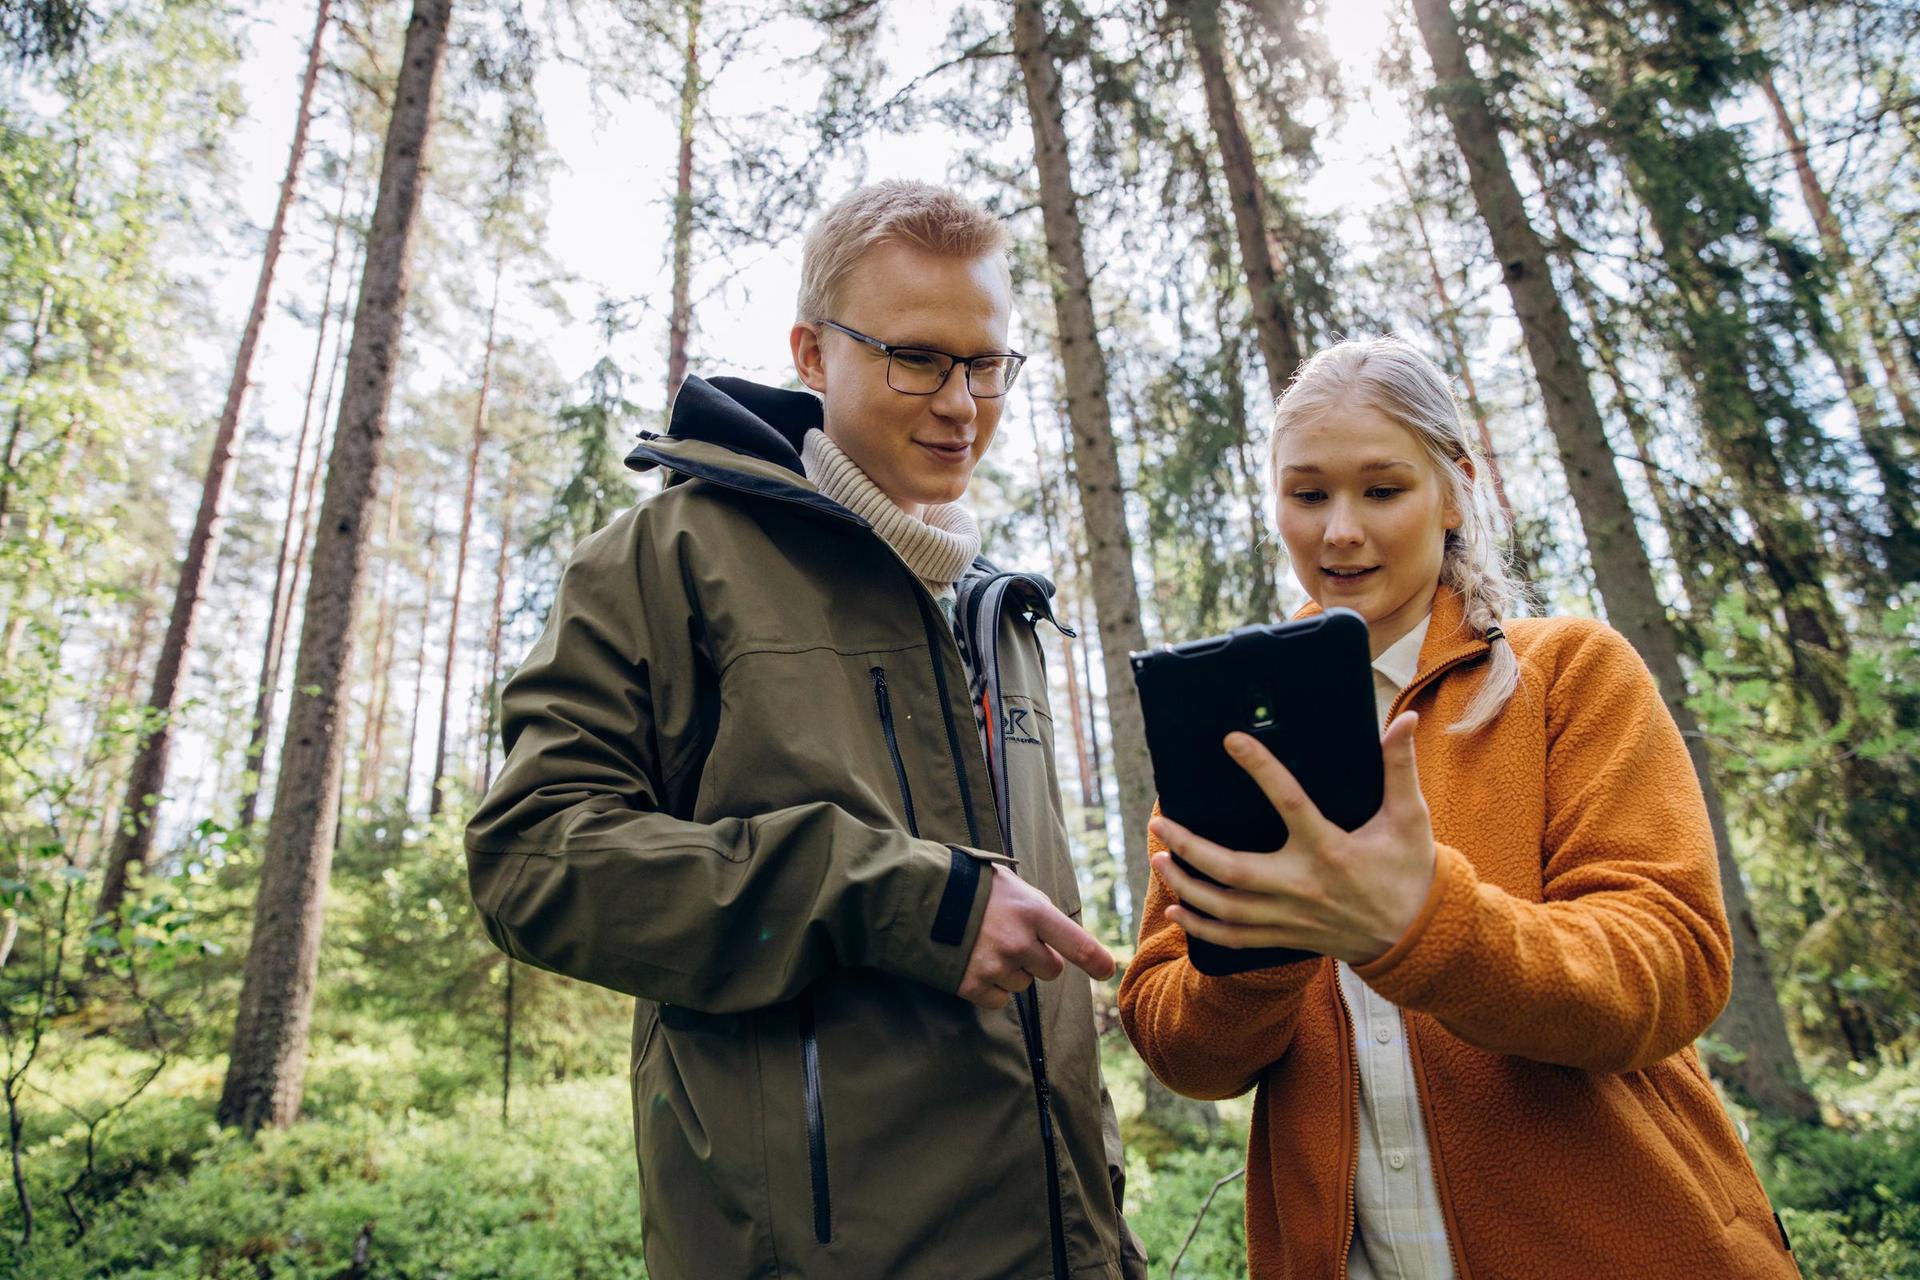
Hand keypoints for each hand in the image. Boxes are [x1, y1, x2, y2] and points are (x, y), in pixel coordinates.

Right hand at [957, 867, 1115, 1008]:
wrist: (915, 897)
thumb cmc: (968, 885)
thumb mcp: (1010, 886)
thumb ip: (1037, 910)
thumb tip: (1059, 937)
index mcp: (1033, 911)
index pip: (1077, 944)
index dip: (1096, 960)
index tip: (1106, 970)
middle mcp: (1018, 942)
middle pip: (1051, 970)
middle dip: (1039, 960)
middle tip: (1013, 941)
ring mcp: (994, 966)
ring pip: (1022, 985)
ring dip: (1010, 972)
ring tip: (984, 946)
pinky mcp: (971, 985)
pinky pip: (998, 1000)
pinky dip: (990, 988)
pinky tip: (973, 964)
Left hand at [1148, 711, 1437, 966]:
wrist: (1418, 939)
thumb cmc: (1410, 873)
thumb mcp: (1411, 819)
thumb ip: (1400, 769)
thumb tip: (1405, 721)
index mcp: (1331, 850)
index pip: (1290, 802)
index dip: (1261, 768)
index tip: (1233, 741)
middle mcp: (1303, 886)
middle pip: (1233, 869)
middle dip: (1190, 847)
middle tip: (1160, 825)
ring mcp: (1290, 916)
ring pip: (1225, 907)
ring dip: (1186, 885)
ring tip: (1159, 859)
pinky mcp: (1286, 935)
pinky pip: (1235, 938)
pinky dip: (1202, 927)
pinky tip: (1178, 911)